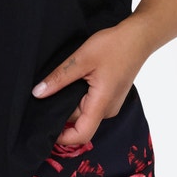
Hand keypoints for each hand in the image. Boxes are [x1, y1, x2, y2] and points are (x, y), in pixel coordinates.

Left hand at [31, 19, 151, 145]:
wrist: (139, 37)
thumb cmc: (115, 46)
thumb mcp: (82, 59)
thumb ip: (59, 78)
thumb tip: (38, 93)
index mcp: (101, 104)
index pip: (81, 135)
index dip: (62, 138)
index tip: (45, 128)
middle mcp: (107, 109)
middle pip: (78, 122)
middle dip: (61, 113)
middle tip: (45, 96)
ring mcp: (110, 104)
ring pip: (83, 112)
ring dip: (70, 103)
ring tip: (59, 84)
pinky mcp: (110, 97)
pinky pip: (90, 104)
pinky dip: (78, 97)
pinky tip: (73, 81)